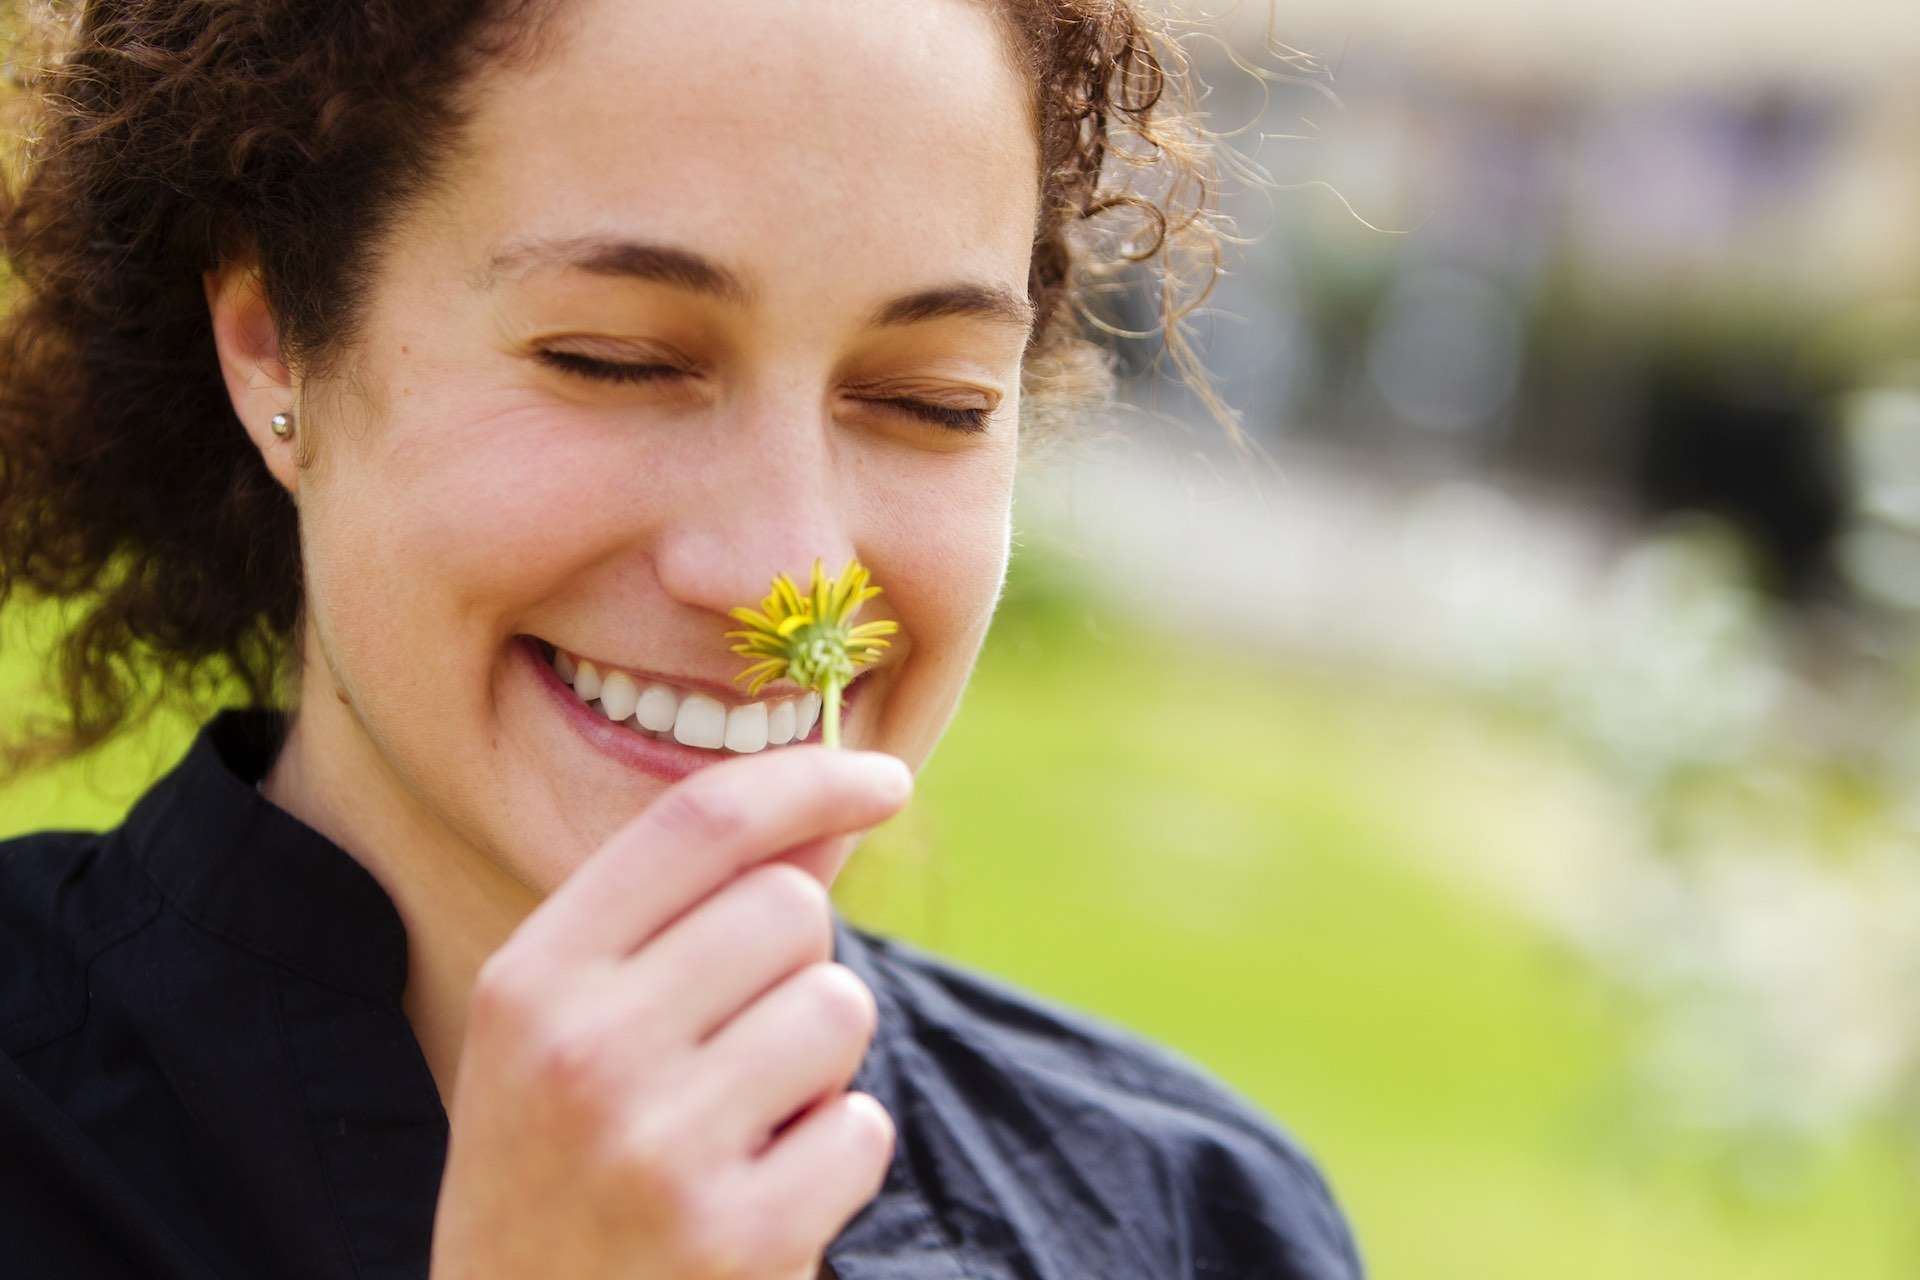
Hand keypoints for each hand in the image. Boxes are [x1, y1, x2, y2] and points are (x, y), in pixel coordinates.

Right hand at [427, 745, 913, 1279]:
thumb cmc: (559, 1174)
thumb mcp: (575, 1032)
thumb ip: (692, 912)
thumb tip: (827, 806)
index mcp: (532, 979)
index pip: (697, 820)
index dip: (808, 778)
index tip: (881, 778)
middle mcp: (583, 1052)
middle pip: (790, 907)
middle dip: (795, 965)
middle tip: (736, 1048)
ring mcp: (658, 1150)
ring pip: (839, 1008)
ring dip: (820, 1064)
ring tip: (742, 1125)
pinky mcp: (737, 1237)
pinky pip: (863, 1128)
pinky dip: (835, 1157)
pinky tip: (761, 1197)